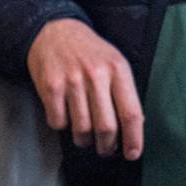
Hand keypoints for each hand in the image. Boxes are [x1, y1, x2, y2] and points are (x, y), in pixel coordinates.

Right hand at [27, 18, 144, 158]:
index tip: (133, 154)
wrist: (55, 31)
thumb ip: (124, 92)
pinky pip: (58, 122)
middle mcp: (96, 75)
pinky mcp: (50, 86)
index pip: (131, 112)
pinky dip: (62, 126)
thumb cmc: (90, 53)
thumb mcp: (115, 64)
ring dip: (84, 140)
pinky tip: (66, 116)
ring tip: (85, 136)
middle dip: (107, 146)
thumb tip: (135, 128)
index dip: (134, 138)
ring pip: (82, 129)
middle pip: (106, 127)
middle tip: (106, 149)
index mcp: (118, 69)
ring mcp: (72, 81)